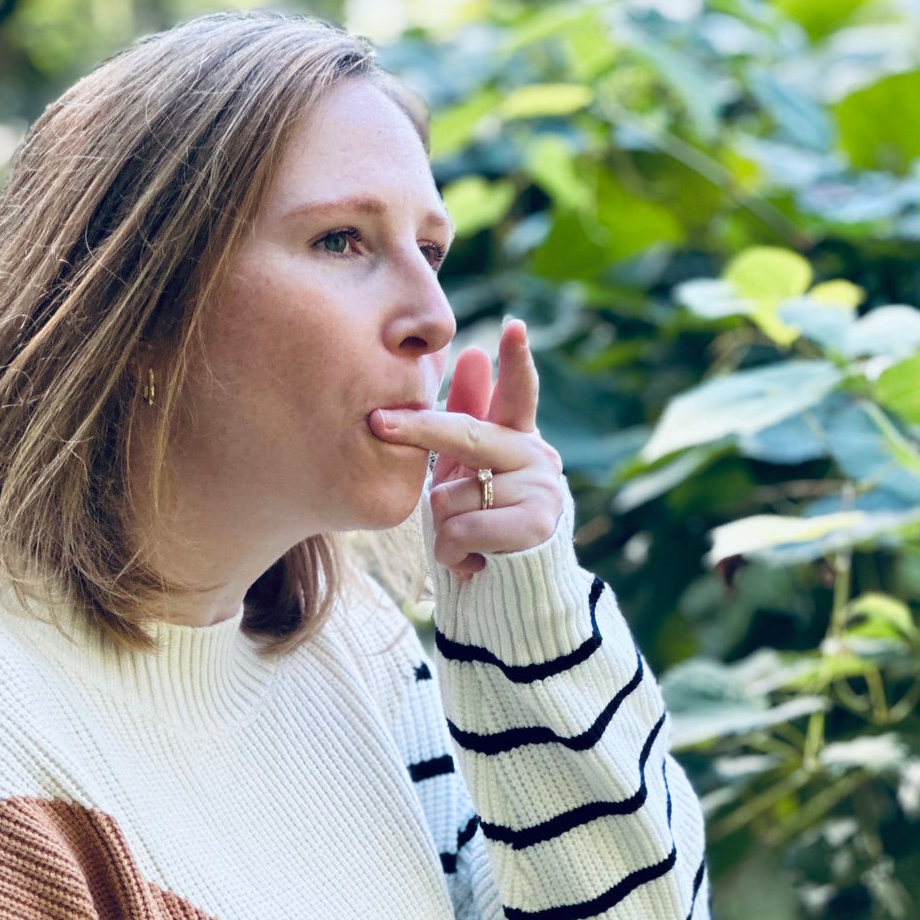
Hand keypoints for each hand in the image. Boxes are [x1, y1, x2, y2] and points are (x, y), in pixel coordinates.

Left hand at [368, 316, 564, 580]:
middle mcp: (537, 457)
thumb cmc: (478, 524)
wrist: (505, 592)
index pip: (518, 394)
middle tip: (377, 422)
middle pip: (465, 435)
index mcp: (518, 439)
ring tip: (464, 543)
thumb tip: (472, 353)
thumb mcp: (466, 471)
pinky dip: (453, 552)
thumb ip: (468, 419)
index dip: (515, 361)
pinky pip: (462, 529)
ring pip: (453, 496)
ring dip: (443, 527)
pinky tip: (472, 562)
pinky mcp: (535, 526)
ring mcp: (541, 489)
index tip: (512, 327)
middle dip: (417, 430)